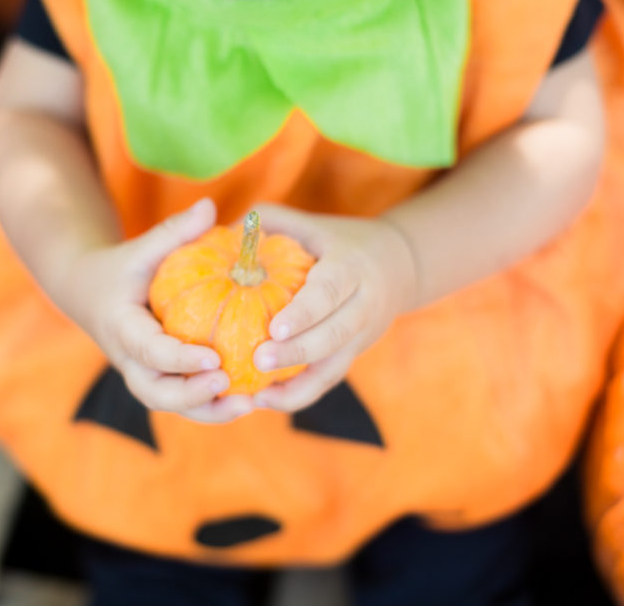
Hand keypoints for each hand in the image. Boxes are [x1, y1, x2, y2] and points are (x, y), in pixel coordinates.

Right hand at [64, 198, 254, 422]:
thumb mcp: (141, 248)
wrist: (90, 294)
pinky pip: (184, 401)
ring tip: (249, 405)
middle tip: (229, 385)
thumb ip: (173, 231)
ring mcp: (143, 375)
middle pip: (156, 393)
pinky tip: (249, 399)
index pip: (150, 350)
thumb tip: (210, 206)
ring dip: (208, 411)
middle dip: (192, 397)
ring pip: (171, 405)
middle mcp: (130, 360)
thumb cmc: (122, 268)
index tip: (216, 358)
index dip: (181, 360)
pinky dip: (212, 405)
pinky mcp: (159, 380)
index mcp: (122, 328)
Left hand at [250, 204, 418, 411]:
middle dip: (298, 353)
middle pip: (335, 335)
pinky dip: (299, 395)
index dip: (305, 313)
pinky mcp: (354, 355)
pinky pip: (328, 380)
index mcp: (352, 267)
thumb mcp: (311, 223)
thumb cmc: (338, 240)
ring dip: (298, 386)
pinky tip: (266, 401)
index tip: (274, 328)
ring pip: (335, 367)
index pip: (330, 291)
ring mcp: (362, 335)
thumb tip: (223, 232)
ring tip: (259, 397)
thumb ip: (271, 222)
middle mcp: (364, 304)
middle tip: (257, 362)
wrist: (400, 264)